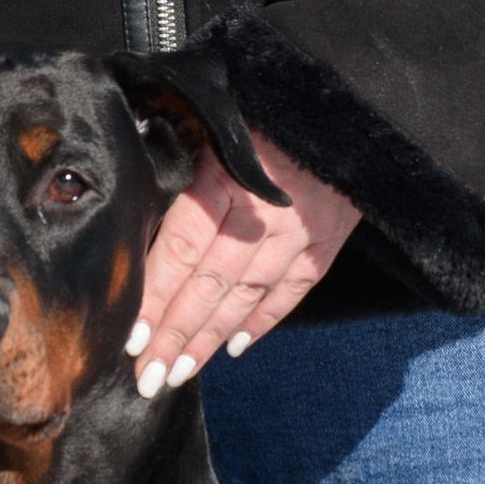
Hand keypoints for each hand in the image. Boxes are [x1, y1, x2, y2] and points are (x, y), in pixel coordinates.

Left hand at [131, 132, 357, 392]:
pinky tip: (235, 347)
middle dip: (174, 336)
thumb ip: (179, 158)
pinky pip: (291, 291)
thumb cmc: (266, 106)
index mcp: (226, 179)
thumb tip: (134, 200)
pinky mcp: (325, 242)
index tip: (131, 339)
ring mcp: (297, 233)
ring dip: (210, 339)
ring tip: (179, 373)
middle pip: (209, 285)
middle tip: (147, 378)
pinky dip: (263, 320)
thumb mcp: (216, 118)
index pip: (181, 250)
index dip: (155, 298)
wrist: (353, 104)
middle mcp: (261, 214)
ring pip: (246, 296)